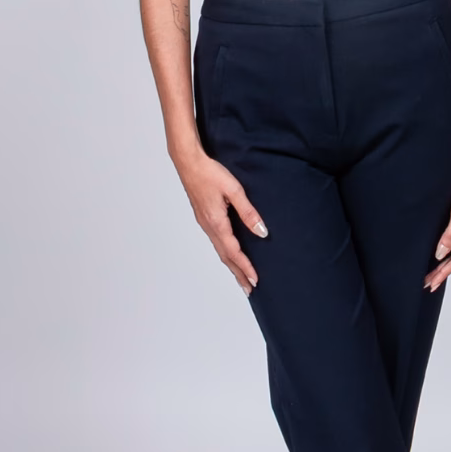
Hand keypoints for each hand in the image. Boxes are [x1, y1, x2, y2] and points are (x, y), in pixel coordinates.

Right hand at [176, 148, 267, 294]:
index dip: (245, 267)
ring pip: (220, 250)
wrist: (188, 162)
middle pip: (225, 257)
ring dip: (231, 265)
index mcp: (216, 223)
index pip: (234, 252)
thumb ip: (248, 212)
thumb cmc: (210, 173)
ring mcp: (204, 223)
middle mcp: (209, 227)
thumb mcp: (234, 190)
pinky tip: (230, 253)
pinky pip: (216, 241)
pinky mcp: (204, 217)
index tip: (255, 280)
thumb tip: (262, 232)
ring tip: (242, 277)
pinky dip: (225, 253)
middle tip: (249, 289)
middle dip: (238, 273)